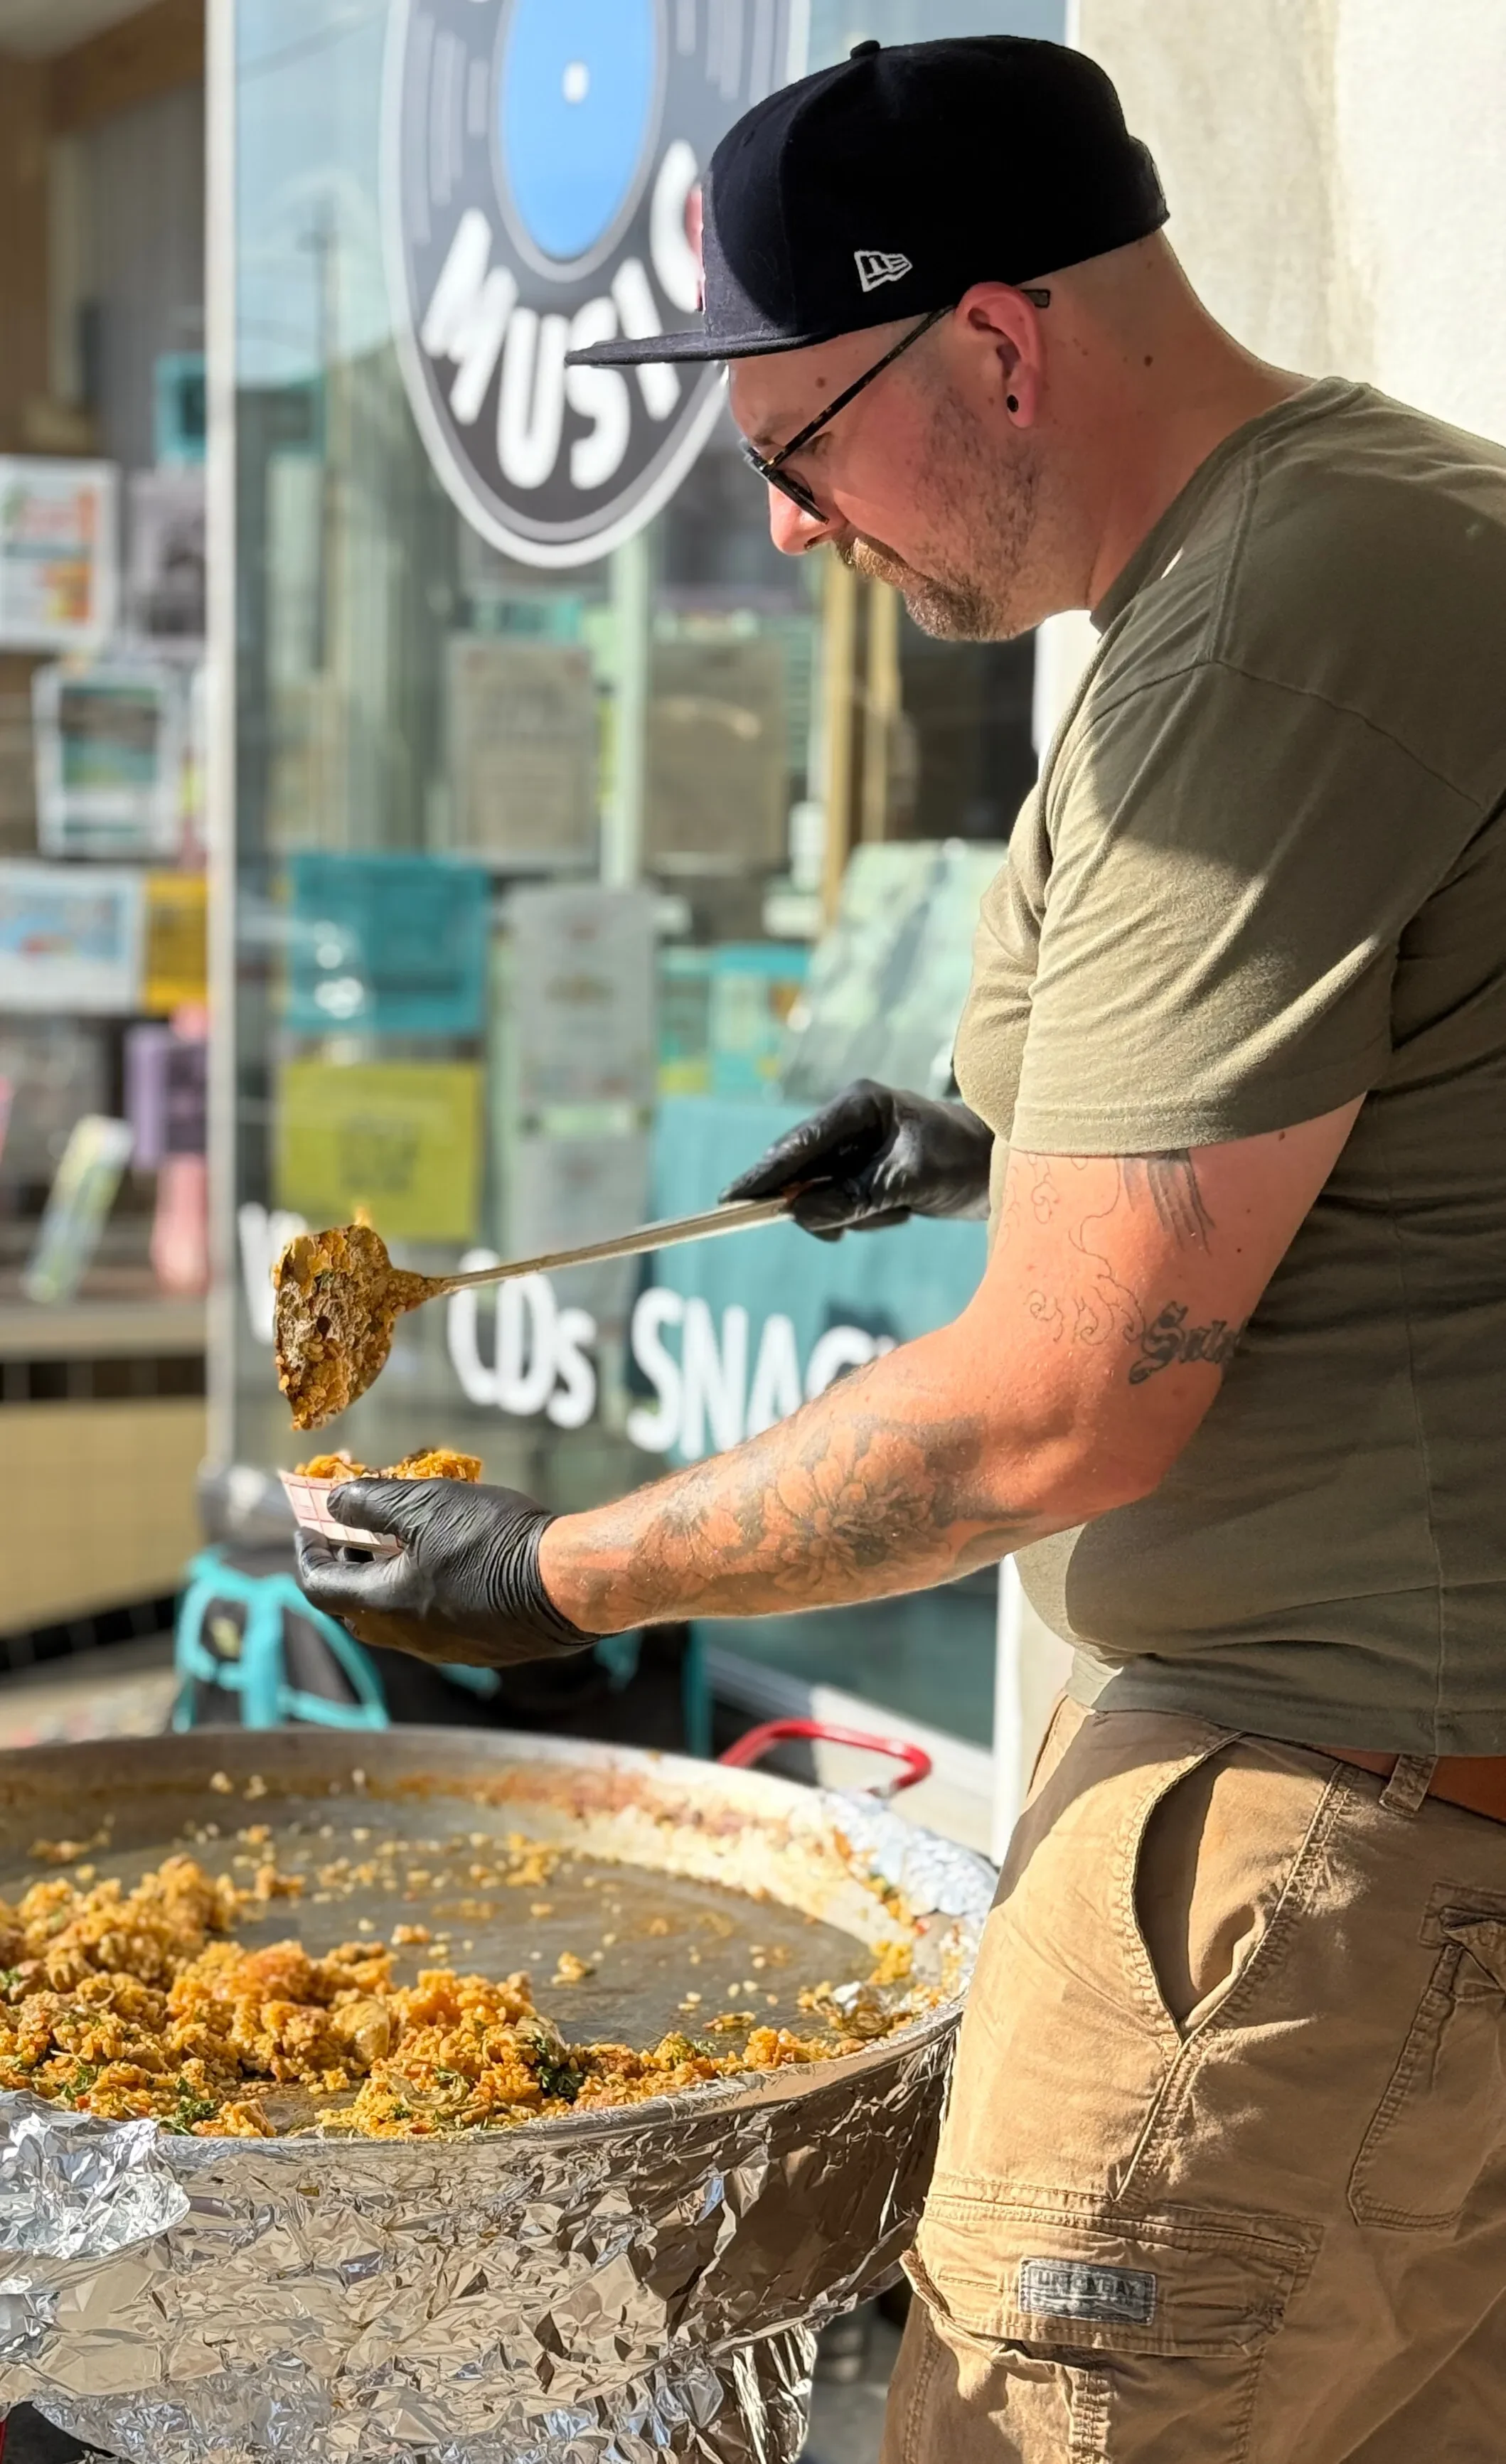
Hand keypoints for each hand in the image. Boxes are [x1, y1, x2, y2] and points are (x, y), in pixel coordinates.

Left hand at [294, 1479, 596, 1667]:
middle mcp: (409, 1638)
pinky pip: (436, 1621)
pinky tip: (457, 1561)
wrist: (568, 1586)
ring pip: (398, 1616)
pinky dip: (427, 1590)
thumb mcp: (426, 1505)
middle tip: (359, 1528)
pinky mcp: (481, 1648)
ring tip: (411, 1538)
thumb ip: (371, 1501)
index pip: (319, 1586)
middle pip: (356, 1605)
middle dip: (350, 1564)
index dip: (307, 1553)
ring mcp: (447, 1649)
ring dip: (391, 1578)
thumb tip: (333, 1502)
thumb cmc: (493, 1541)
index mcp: (384, 1606)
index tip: (307, 1525)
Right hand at [721, 1078, 993, 1238]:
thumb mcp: (910, 1181)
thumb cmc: (965, 1160)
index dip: (763, 1175)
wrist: (1006, 1167)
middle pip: (802, 1169)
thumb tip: (797, 1214)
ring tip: (899, 1211)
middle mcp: (852, 1119)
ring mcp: (858, 1145)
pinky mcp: (866, 1168)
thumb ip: (853, 1197)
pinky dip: (864, 1217)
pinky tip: (901, 1213)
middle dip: (818, 1203)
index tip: (730, 1203)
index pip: (798, 1143)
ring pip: (821, 1192)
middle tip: (846, 1226)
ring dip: (852, 1215)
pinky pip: (842, 1203)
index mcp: (860, 1103)